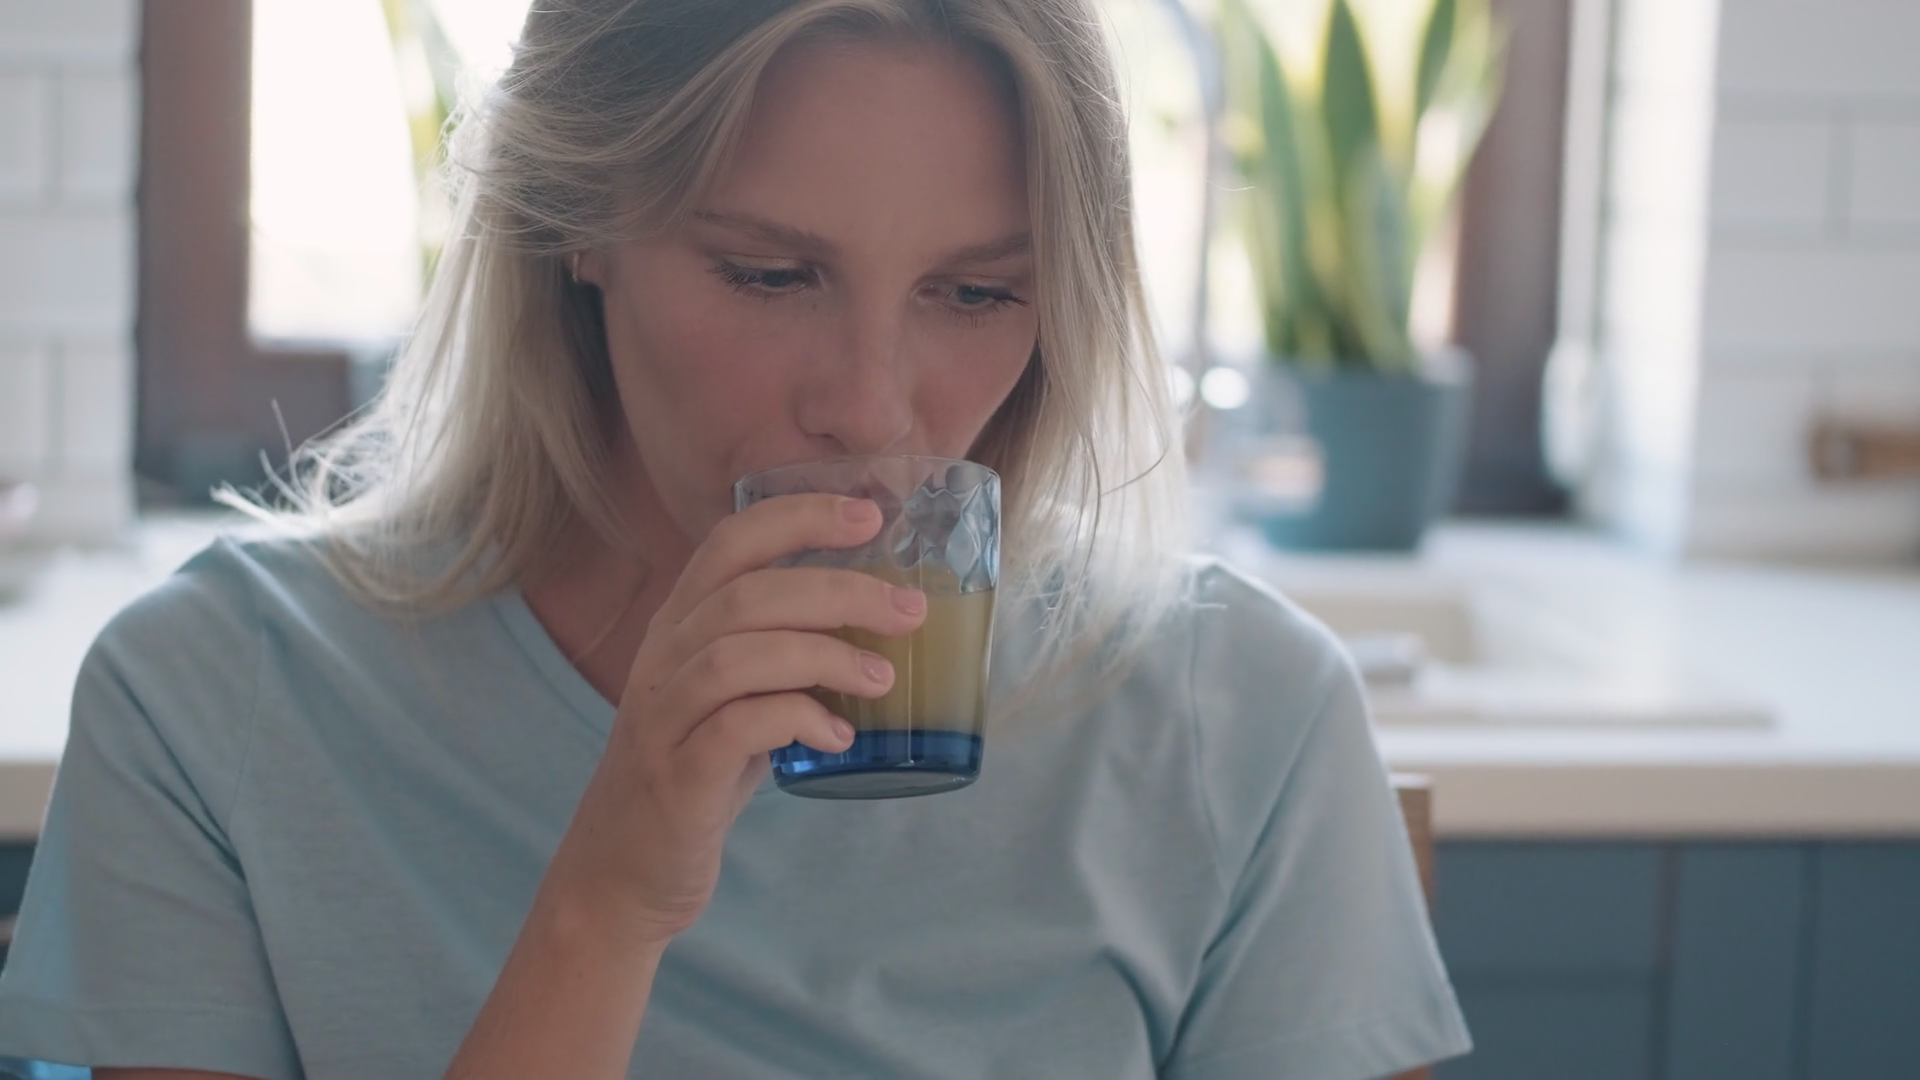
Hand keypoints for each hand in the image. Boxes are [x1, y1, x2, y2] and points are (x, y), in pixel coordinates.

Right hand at [545, 494, 926, 943]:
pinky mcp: (676, 776)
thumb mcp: (732, 697)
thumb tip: (879, 617)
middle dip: (840, 590)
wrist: (622, 870)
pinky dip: (797, 719)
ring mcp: (663, 718)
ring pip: (739, 654)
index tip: (870, 514)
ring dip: (825, 657)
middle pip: (749, 595)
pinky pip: (736, 726)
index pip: (730, 542)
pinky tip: (838, 737)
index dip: (799, 517)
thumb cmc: (694, 773)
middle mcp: (663, 660)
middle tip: (908, 610)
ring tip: (883, 677)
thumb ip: (782, 652)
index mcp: (679, 627)